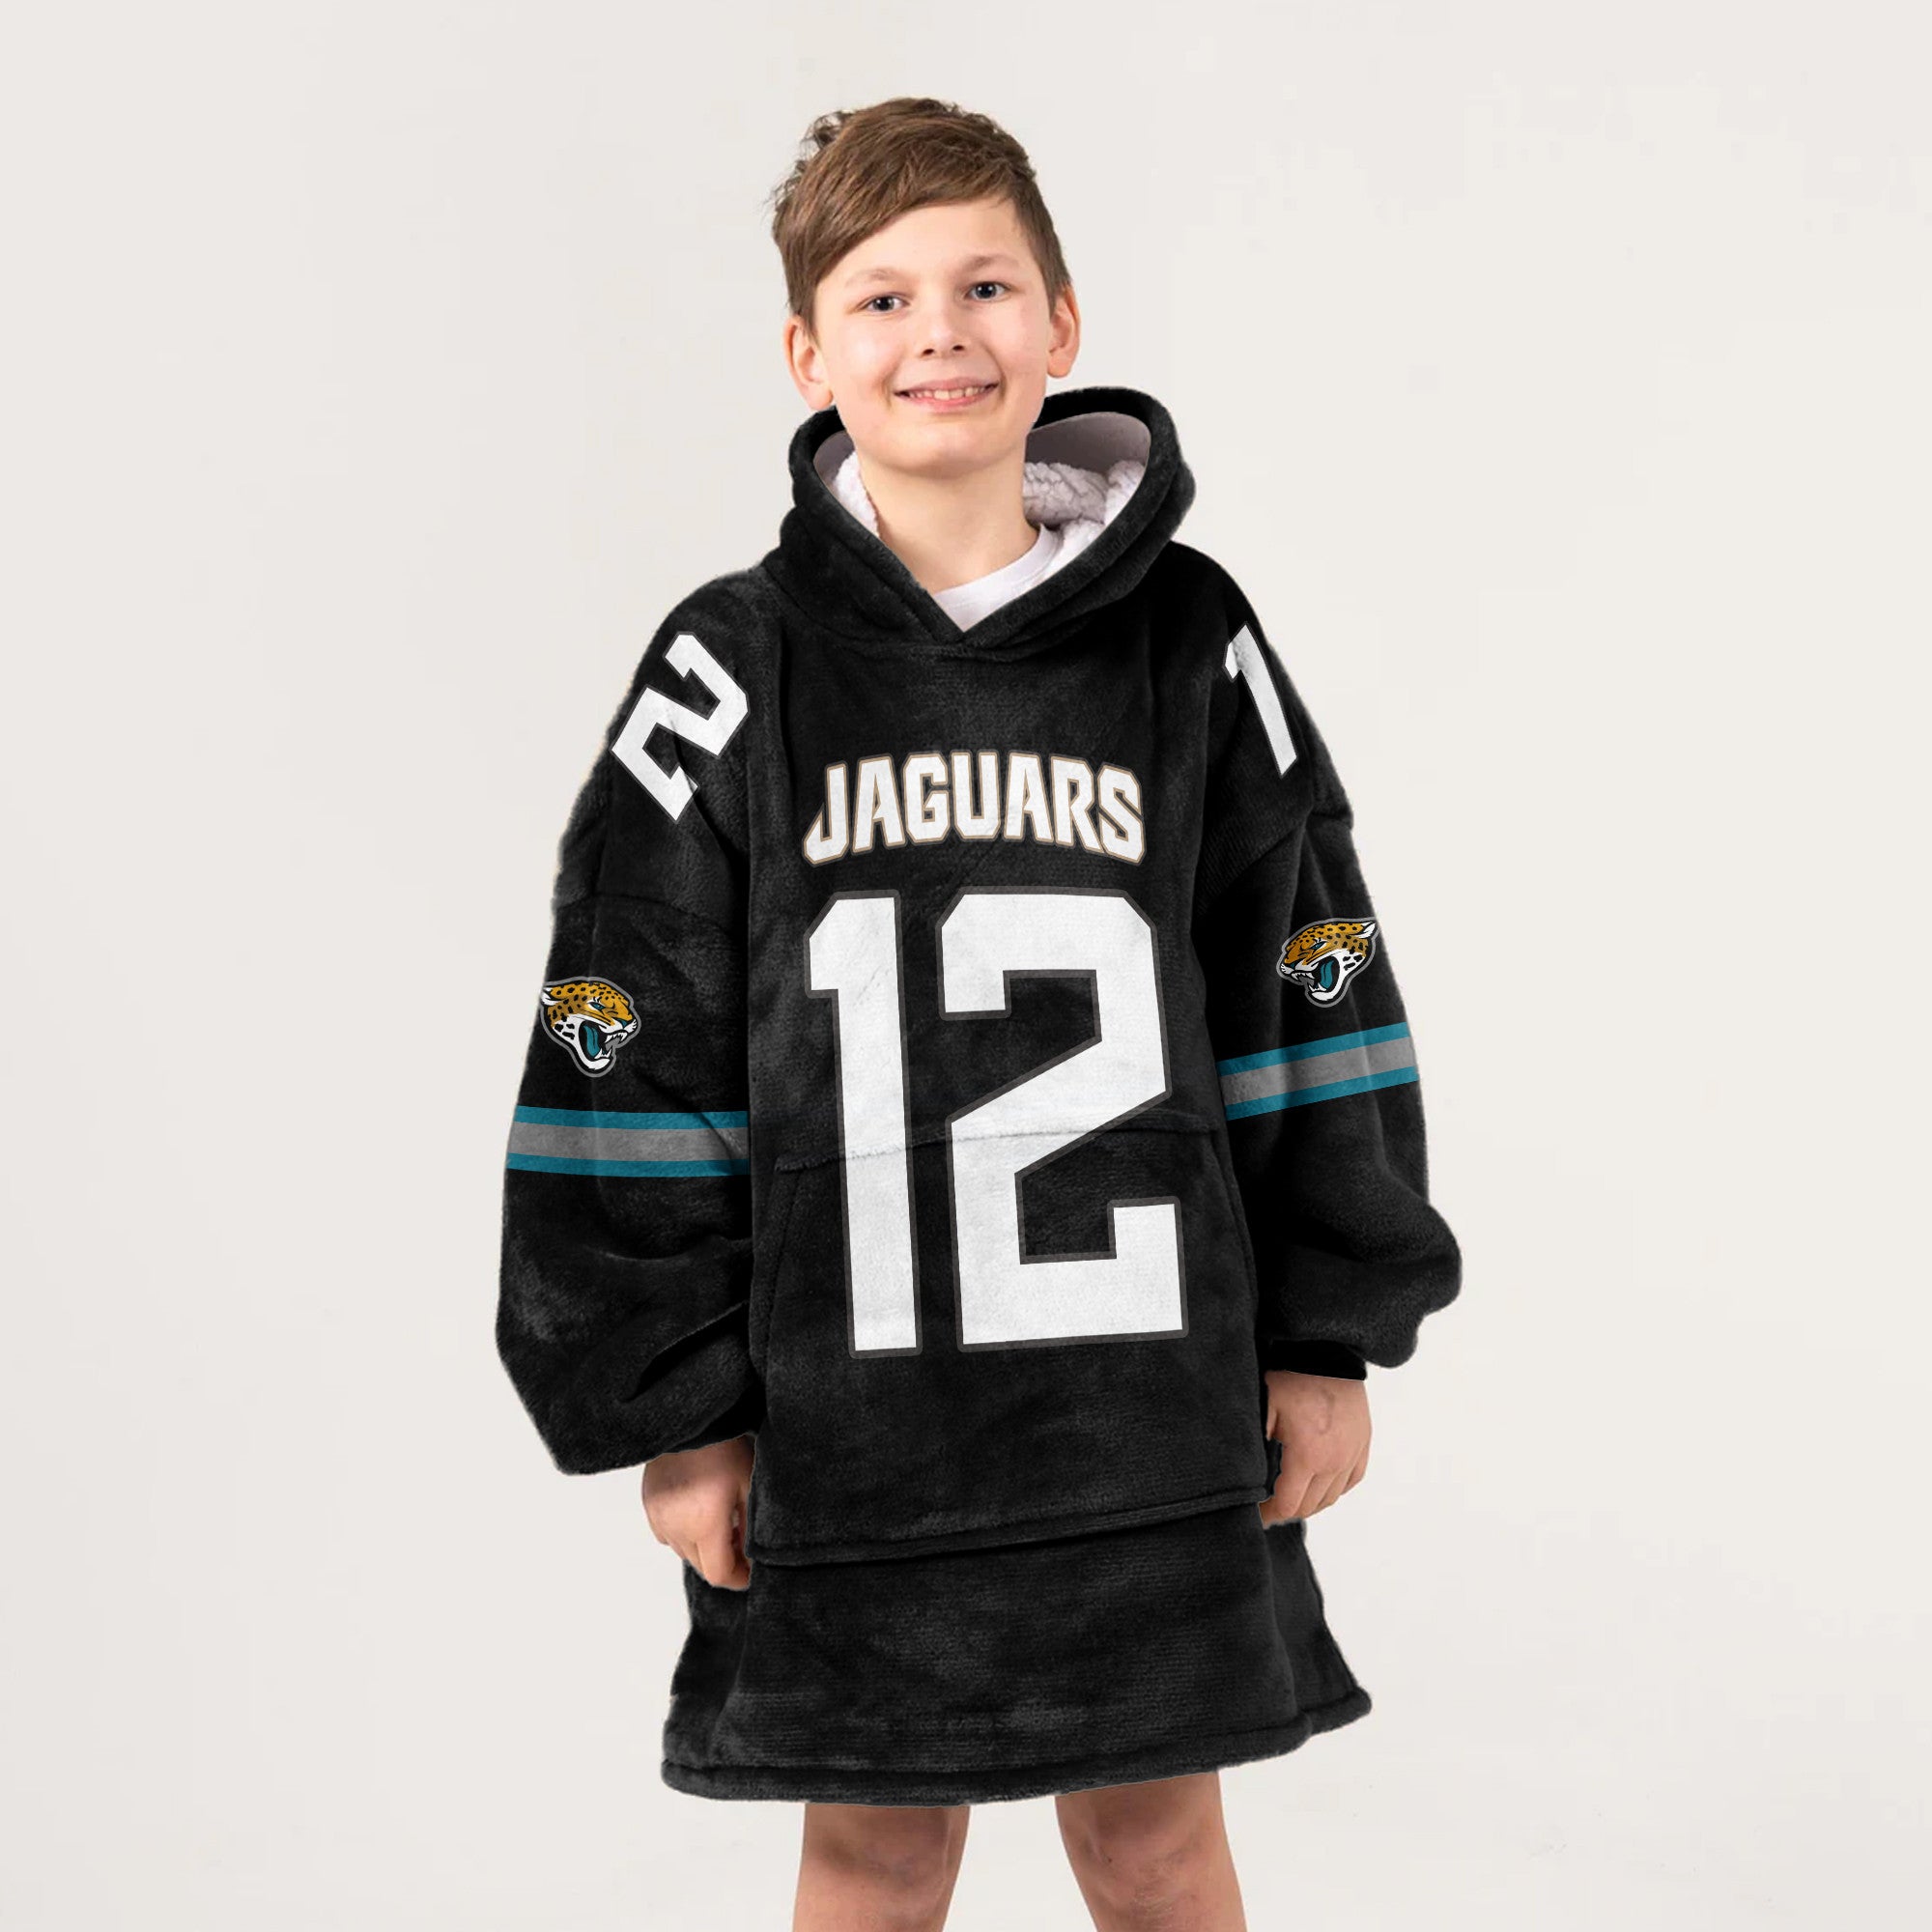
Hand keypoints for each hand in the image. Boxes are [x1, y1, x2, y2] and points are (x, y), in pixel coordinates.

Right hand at [642, 1434, 755, 1588]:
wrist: (689, 1418)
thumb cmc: (724, 1447)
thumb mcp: (749, 1488)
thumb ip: (750, 1531)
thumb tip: (753, 1560)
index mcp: (703, 1526)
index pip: (718, 1575)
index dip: (740, 1578)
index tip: (753, 1569)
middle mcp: (675, 1528)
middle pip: (701, 1566)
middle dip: (724, 1561)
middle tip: (742, 1538)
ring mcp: (658, 1517)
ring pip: (684, 1551)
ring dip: (703, 1546)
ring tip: (722, 1518)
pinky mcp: (649, 1505)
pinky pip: (668, 1533)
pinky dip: (684, 1531)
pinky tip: (699, 1508)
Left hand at [1259, 1369, 1369, 1523]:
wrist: (1328, 1354)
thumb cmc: (1292, 1379)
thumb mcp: (1264, 1410)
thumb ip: (1255, 1445)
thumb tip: (1244, 1476)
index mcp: (1307, 1457)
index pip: (1288, 1506)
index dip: (1269, 1515)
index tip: (1256, 1516)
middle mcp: (1334, 1462)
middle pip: (1309, 1506)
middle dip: (1286, 1510)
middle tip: (1268, 1505)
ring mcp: (1352, 1455)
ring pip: (1330, 1498)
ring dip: (1309, 1502)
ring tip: (1290, 1495)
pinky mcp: (1363, 1445)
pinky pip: (1350, 1481)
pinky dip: (1334, 1488)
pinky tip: (1318, 1483)